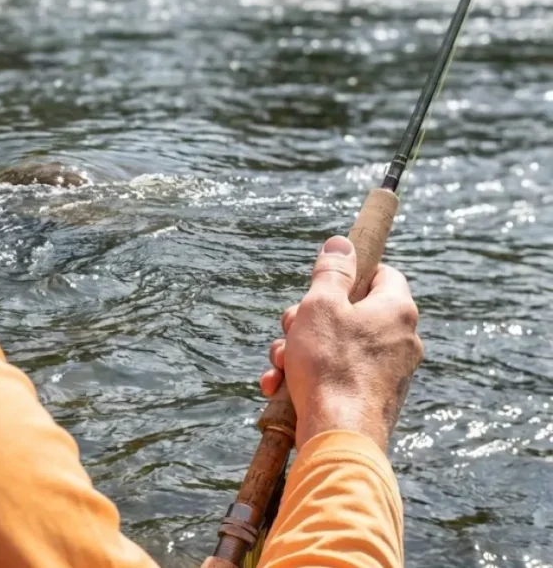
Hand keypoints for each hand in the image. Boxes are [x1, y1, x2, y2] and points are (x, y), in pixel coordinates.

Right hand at [259, 235, 423, 451]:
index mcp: (397, 310)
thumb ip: (331, 271)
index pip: (382, 272)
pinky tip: (280, 388)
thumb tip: (342, 243)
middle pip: (351, 312)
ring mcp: (389, 373)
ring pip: (336, 346)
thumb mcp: (321, 305)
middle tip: (290, 327)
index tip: (322, 281)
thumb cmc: (330, 365)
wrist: (338, 436)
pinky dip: (309, 378)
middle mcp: (401, 340)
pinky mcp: (372, 399)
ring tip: (278, 365)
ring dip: (299, 350)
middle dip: (308, 319)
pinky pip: (336, 376)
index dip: (349, 271)